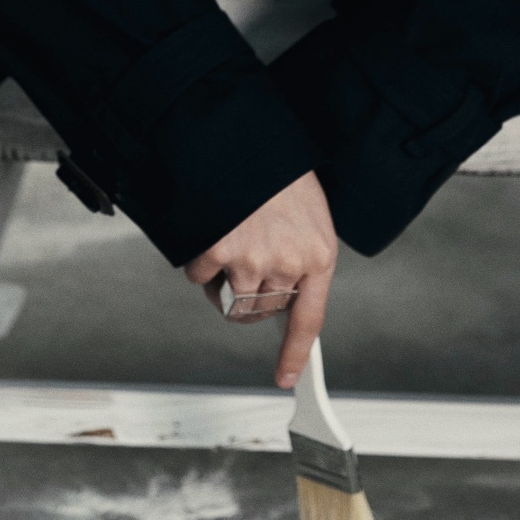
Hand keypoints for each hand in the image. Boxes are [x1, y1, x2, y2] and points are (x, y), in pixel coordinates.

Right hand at [184, 170, 336, 387]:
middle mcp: (289, 264)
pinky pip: (200, 278)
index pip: (309, 319)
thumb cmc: (281, 174)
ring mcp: (254, 260)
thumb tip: (284, 293)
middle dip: (249, 297)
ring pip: (229, 301)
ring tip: (231, 242)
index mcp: (319, 254)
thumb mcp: (309, 215)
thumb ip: (301, 256)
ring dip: (223, 282)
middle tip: (247, 262)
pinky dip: (200, 262)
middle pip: (260, 312)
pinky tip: (214, 233)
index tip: (287, 378)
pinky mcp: (219, 252)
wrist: (253, 140)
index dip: (296, 354)